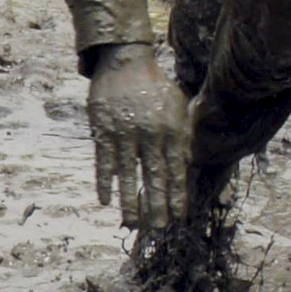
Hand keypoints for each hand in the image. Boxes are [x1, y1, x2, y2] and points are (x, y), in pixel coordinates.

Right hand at [88, 43, 192, 228]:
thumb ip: (183, 134)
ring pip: (128, 174)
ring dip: (129, 200)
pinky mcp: (104, 131)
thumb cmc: (155, 86)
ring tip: (132, 222)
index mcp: (172, 130)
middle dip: (156, 205)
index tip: (177, 217)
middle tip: (157, 228)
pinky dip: (104, 181)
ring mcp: (125, 134)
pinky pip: (104, 162)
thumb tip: (187, 163)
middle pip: (153, 177)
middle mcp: (150, 135)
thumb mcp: (178, 106)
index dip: (176, 195)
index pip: (176, 170)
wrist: (125, 63)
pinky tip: (105, 200)